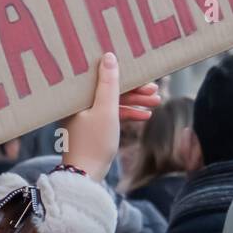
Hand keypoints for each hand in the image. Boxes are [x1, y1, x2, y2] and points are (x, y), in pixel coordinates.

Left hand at [59, 53, 160, 180]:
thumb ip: (109, 83)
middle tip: (155, 89)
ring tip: (157, 102)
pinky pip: (110, 115)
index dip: (123, 74)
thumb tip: (108, 56)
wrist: (85, 177)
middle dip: (133, 90)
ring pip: (112, 102)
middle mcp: (77, 103)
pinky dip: (126, 114)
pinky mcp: (91, 127)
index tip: (141, 72)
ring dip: (134, 102)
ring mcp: (84, 116)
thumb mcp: (106, 110)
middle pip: (108, 89)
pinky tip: (145, 116)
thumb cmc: (94, 143)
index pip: (100, 76)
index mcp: (75, 95)